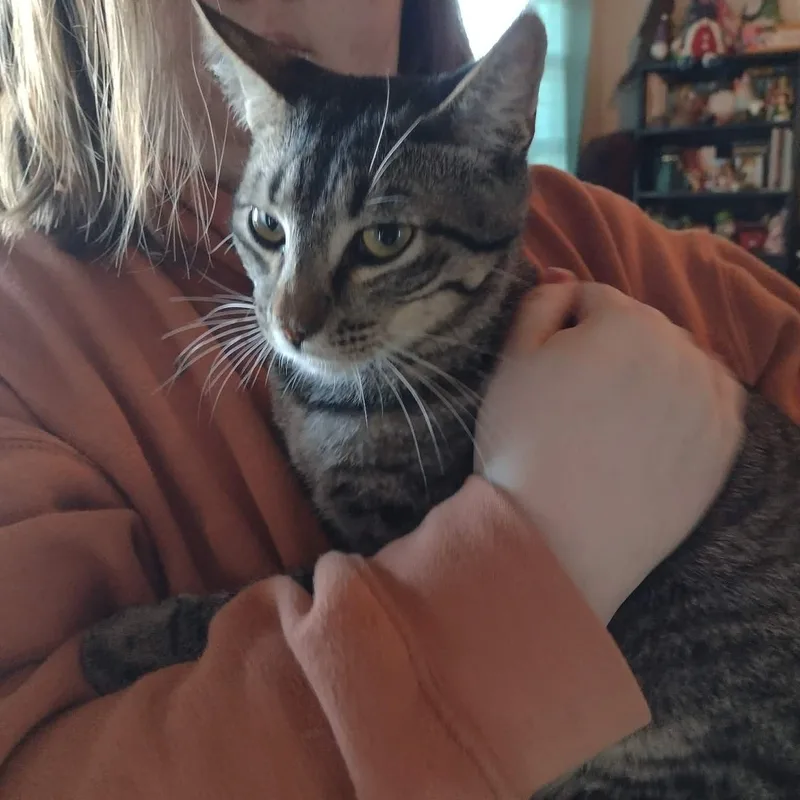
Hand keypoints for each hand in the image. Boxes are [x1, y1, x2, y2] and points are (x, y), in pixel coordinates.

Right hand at [476, 278, 744, 622]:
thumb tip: (562, 274)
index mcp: (624, 320)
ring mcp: (710, 398)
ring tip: (614, 420)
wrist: (556, 540)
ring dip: (650, 372)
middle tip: (578, 399)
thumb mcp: (511, 362)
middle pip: (641, 326)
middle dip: (611, 346)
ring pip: (678, 360)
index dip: (562, 328)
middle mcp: (679, 348)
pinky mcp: (725, 444)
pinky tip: (652, 434)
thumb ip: (539, 304)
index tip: (547, 368)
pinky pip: (710, 400)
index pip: (593, 298)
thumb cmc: (522, 445)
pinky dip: (685, 404)